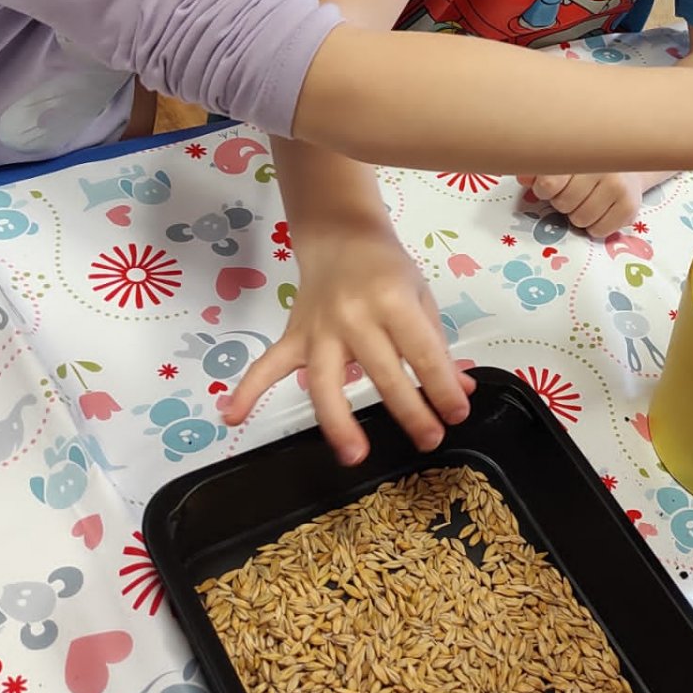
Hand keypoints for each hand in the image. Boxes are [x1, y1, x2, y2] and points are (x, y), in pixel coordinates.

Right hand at [221, 228, 472, 464]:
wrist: (341, 237)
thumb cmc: (387, 270)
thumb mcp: (421, 298)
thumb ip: (437, 347)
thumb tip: (460, 391)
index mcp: (393, 300)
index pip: (422, 352)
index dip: (442, 387)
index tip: (457, 414)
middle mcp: (354, 315)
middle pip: (381, 372)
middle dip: (408, 410)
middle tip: (429, 440)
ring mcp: (319, 328)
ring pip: (324, 380)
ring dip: (338, 421)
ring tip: (354, 455)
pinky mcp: (294, 335)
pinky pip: (267, 365)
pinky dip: (247, 391)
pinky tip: (232, 418)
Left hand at [517, 170, 648, 239]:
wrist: (627, 163)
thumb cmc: (586, 164)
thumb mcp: (560, 160)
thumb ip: (537, 168)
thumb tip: (523, 177)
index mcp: (578, 151)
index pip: (548, 184)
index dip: (545, 190)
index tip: (550, 186)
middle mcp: (601, 166)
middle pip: (563, 204)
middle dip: (563, 203)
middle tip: (573, 192)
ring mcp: (618, 185)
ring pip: (580, 219)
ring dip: (578, 215)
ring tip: (587, 200)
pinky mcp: (631, 204)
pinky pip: (599, 230)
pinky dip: (596, 226)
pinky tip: (601, 210)